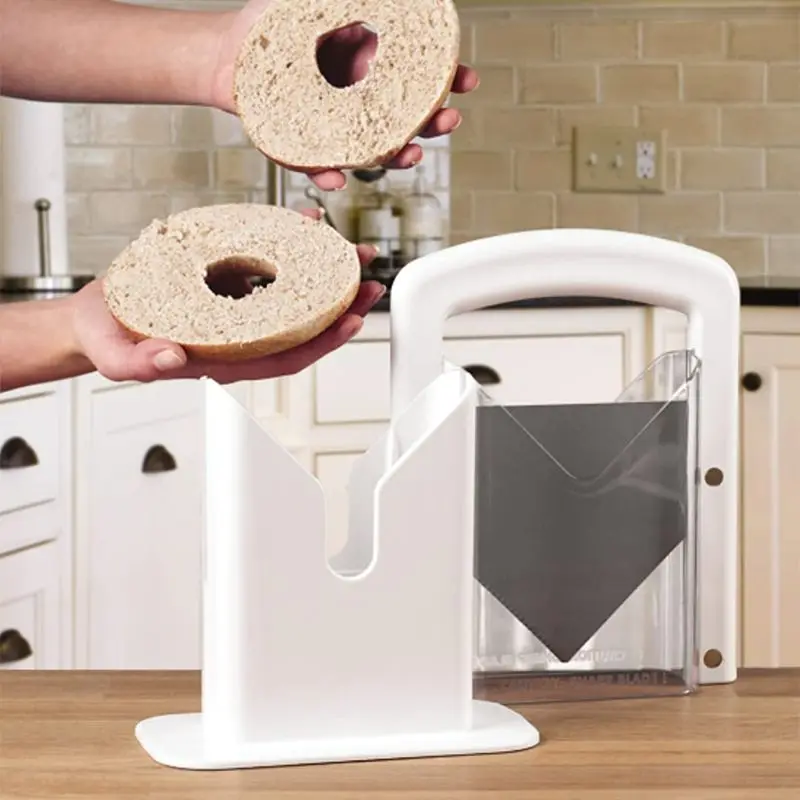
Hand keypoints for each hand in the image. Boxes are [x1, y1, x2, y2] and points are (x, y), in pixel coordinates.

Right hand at [69, 215, 384, 384]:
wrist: (97, 318)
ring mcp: (236, 309)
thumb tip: (173, 357)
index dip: (323, 341)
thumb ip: (141, 363)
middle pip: (301, 324)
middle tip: (368, 280)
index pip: (286, 355)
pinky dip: (286, 244)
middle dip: (339, 305)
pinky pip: (264, 263)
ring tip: (349, 250)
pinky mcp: (225, 282)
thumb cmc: (109, 340)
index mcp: (226, 357)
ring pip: (290, 293)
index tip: (351, 320)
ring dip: (323, 273)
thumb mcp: (117, 357)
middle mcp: (241, 335)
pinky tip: (303, 223)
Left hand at [210, 1, 478, 190]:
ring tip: (409, 155)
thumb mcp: (312, 0)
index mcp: (365, 67)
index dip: (445, 81)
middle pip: (404, 120)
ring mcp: (333, 126)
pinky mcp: (303, 148)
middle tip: (449, 120)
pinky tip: (336, 178)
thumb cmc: (266, 29)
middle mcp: (354, 101)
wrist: (224, 56)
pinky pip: (319, 165)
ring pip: (372, 149)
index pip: (415, 77)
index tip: (466, 81)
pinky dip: (327, 174)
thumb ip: (348, 0)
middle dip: (432, 123)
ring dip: (394, 155)